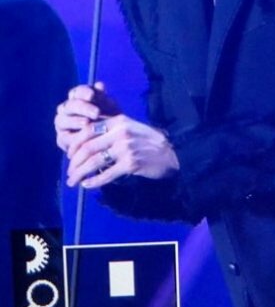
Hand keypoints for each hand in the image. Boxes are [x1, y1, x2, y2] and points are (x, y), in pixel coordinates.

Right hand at [55, 82, 119, 153]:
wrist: (112, 141)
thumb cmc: (111, 120)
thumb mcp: (110, 108)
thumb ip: (104, 98)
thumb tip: (99, 85)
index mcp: (77, 98)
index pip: (77, 92)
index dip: (83, 92)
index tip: (92, 95)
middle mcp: (67, 109)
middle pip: (70, 105)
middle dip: (83, 108)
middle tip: (96, 112)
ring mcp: (63, 124)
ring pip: (62, 120)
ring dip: (75, 121)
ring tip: (87, 123)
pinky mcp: (62, 139)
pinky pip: (64, 137)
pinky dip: (73, 137)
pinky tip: (83, 137)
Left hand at [55, 82, 178, 187]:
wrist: (173, 151)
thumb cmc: (150, 140)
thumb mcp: (130, 126)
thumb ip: (111, 128)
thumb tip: (86, 137)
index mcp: (118, 120)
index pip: (87, 130)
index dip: (75, 144)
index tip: (70, 155)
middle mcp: (120, 132)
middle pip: (87, 147)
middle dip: (74, 162)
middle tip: (69, 173)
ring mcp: (125, 148)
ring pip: (94, 161)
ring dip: (80, 173)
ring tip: (73, 181)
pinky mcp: (131, 164)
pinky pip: (106, 174)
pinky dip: (94, 181)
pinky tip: (87, 185)